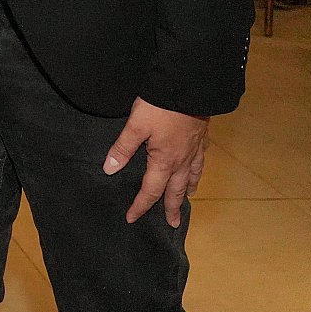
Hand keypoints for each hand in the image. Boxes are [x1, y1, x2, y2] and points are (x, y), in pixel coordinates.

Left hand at [102, 97, 209, 226]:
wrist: (188, 88)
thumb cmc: (160, 107)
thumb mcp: (136, 126)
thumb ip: (122, 148)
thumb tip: (109, 170)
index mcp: (164, 161)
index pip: (150, 190)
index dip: (140, 205)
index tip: (132, 218)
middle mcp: (182, 160)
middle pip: (176, 190)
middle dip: (172, 208)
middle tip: (173, 223)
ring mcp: (194, 150)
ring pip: (192, 177)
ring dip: (187, 190)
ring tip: (186, 199)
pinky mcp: (201, 138)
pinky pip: (200, 162)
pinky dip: (197, 171)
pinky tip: (196, 169)